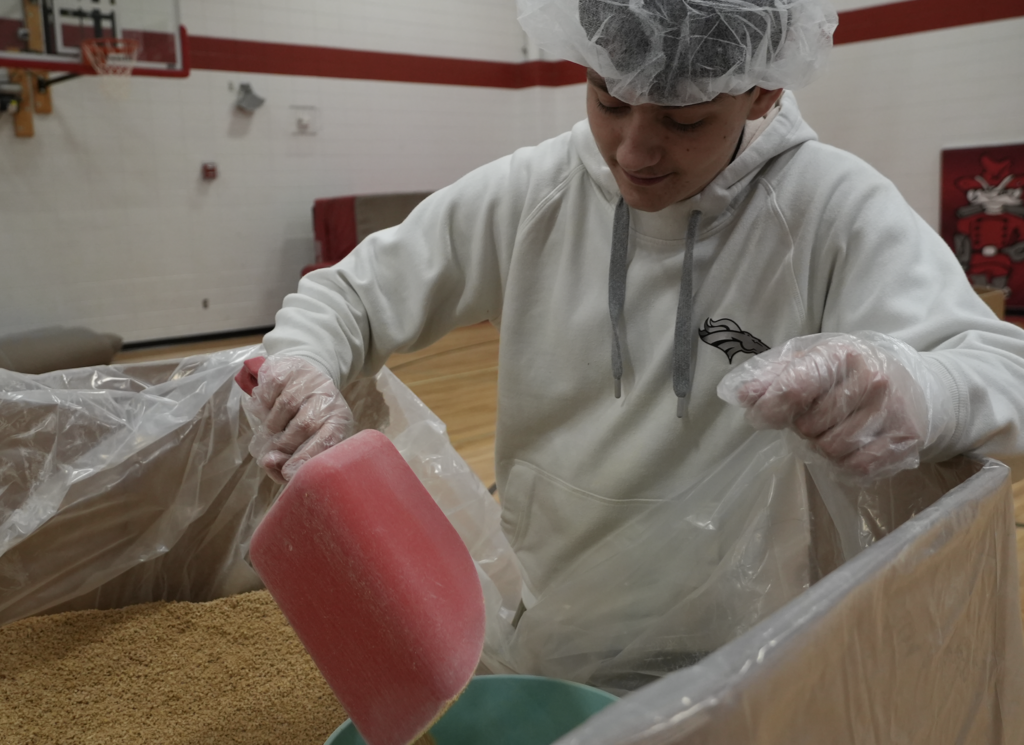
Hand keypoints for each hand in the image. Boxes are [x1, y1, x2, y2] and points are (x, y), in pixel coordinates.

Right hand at [243, 355, 353, 482]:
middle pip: (303, 426)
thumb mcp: (310, 439)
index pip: (328, 439)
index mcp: (339, 418)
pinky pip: (269, 393)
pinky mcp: (287, 370)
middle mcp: (327, 397)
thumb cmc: (309, 418)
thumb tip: (267, 462)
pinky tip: (266, 412)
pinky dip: (262, 408)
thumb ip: (292, 458)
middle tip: (268, 458)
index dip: (307, 457)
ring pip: (283, 409)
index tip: (288, 472)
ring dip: (269, 429)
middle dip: (282, 446)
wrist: (309, 377)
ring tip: (267, 438)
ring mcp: (307, 380)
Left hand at [717, 333, 950, 481]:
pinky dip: (845, 463)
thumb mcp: (811, 362)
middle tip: (815, 417)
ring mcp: (892, 409)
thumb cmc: (848, 375)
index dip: (769, 408)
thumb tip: (739, 394)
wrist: (914, 387)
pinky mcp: (905, 438)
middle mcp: (872, 378)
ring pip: (831, 450)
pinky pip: (856, 466)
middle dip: (802, 427)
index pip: (793, 387)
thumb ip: (772, 377)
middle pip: (808, 426)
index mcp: (841, 353)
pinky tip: (851, 445)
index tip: (761, 417)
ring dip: (822, 446)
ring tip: (833, 429)